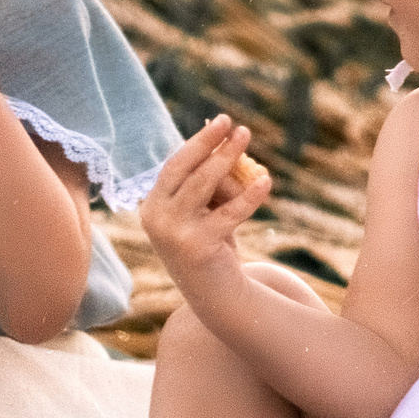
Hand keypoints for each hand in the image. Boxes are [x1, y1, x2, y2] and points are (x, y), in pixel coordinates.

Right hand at [140, 116, 271, 301]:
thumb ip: (210, 185)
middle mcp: (156, 218)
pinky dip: (249, 197)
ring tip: (246, 139)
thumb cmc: (212, 246)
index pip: (175, 166)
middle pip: (187, 171)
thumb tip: (229, 145)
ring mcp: (173, 233)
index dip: (198, 142)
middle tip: (238, 126)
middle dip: (212, 144)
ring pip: (204, 185)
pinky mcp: (197, 247)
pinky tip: (266, 182)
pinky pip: (228, 214)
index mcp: (153, 206)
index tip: (221, 122)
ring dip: (227, 159)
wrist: (216, 295)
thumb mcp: (205, 212)